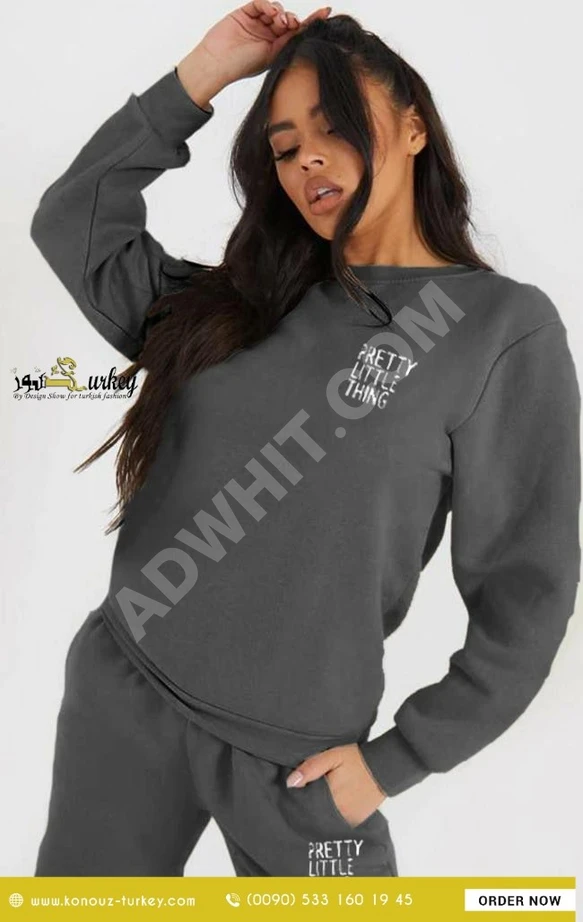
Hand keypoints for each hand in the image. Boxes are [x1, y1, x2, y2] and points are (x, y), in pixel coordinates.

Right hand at [178, 1, 331, 99]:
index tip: (326, 12)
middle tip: (292, 24)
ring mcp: (257, 23)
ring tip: (281, 21)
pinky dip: (268, 4)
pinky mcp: (246, 13)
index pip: (297, 32)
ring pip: (276, 9)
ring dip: (282, 12)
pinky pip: (261, 3)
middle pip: (288, 19)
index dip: (311, 22)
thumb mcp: (272, 57)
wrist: (217, 63)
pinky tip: (272, 12)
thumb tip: (307, 34)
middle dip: (294, 19)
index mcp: (276, 48)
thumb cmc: (242, 66)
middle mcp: (268, 35)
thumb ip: (288, 44)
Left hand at [286, 743, 386, 827]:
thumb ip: (311, 768)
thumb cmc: (357, 760)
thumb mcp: (332, 756)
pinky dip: (331, 817)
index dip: (297, 800)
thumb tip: (291, 783)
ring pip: (324, 822)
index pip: (305, 806)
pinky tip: (329, 807)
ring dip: (319, 814)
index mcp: (329, 798)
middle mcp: (337, 814)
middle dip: (307, 809)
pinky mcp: (354, 822)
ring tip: (317, 802)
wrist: (383, 769)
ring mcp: (347, 820)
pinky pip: (337, 824)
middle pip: (313, 816)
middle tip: (305, 797)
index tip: (293, 795)